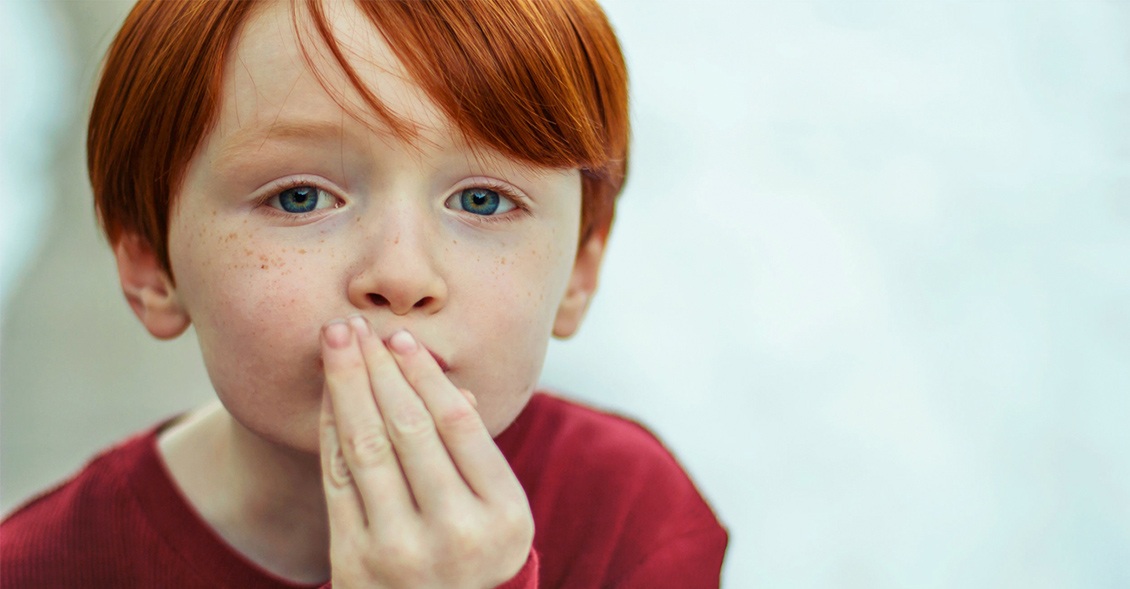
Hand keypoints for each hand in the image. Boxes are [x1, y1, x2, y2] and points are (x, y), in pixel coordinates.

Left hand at [319, 315, 533, 588]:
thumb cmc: (473, 557)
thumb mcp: (498, 513)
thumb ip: (475, 452)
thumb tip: (442, 379)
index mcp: (503, 515)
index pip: (458, 424)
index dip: (425, 374)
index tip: (402, 339)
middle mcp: (455, 533)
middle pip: (408, 428)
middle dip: (378, 367)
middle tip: (358, 325)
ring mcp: (402, 550)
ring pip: (367, 446)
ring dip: (347, 385)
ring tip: (336, 342)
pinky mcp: (355, 560)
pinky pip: (338, 478)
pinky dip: (330, 427)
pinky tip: (328, 393)